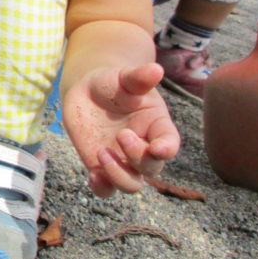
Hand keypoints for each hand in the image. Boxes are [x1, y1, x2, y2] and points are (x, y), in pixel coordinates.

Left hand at [62, 63, 180, 196]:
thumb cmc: (113, 83)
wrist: (88, 91)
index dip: (167, 149)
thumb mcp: (124, 77)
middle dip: (138, 156)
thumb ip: (138, 77)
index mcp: (157, 126)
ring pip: (131, 185)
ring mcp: (123, 160)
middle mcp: (144, 148)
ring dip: (119, 176)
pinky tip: (93, 174)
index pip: (169, 143)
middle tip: (121, 135)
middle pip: (151, 169)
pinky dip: (101, 187)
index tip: (158, 148)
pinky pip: (106, 189)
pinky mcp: (101, 167)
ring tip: (102, 153)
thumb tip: (155, 69)